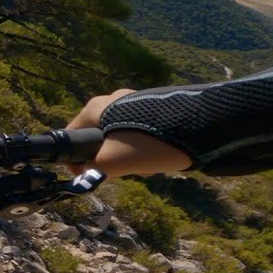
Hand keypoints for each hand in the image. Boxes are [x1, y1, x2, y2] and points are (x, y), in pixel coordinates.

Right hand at [66, 89, 192, 177]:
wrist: (199, 124)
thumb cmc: (149, 141)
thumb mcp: (114, 160)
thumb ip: (93, 168)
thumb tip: (85, 172)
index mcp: (95, 107)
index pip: (72, 135)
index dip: (77, 159)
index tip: (93, 173)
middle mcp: (112, 99)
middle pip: (99, 138)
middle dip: (113, 159)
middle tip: (130, 170)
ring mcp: (134, 101)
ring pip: (122, 138)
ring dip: (132, 156)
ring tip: (150, 165)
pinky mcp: (154, 107)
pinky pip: (140, 132)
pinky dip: (146, 147)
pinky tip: (160, 155)